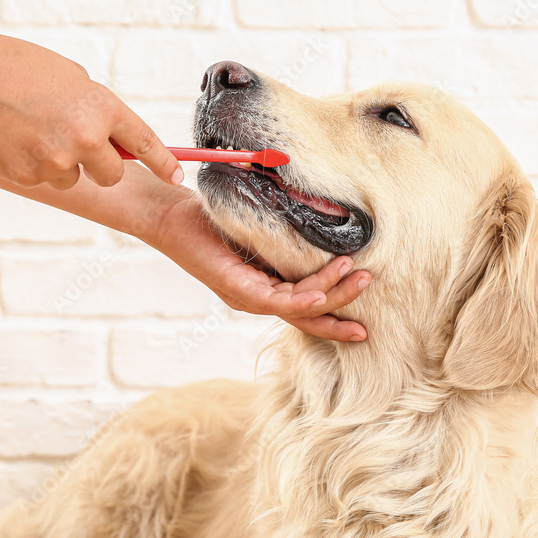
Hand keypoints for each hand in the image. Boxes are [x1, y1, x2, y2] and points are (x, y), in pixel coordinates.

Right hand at [0, 32, 182, 190]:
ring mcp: (58, 160)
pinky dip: (34, 165)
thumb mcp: (71, 79)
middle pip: (112, 174)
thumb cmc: (16, 70)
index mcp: (102, 108)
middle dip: (102, 166)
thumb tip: (113, 138)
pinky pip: (45, 180)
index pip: (145, 143)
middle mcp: (86, 138)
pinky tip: (15, 141)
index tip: (176, 176)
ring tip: (34, 133)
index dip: (163, 163)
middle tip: (77, 145)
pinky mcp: (30, 175)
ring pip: (75, 178)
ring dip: (63, 164)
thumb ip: (97, 109)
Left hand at [153, 190, 370, 341]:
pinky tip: (321, 294)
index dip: (333, 314)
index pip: (304, 308)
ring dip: (331, 296)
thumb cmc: (209, 219)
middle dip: (339, 319)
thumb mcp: (256, 229)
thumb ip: (283, 238)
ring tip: (359, 279)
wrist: (169, 217)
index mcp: (262, 288)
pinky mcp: (236, 288)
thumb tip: (320, 224)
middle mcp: (256, 299)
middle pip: (306, 317)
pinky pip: (276, 300)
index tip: (362, 321)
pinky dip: (302, 298)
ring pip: (298, 308)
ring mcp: (246, 297)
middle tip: (369, 320)